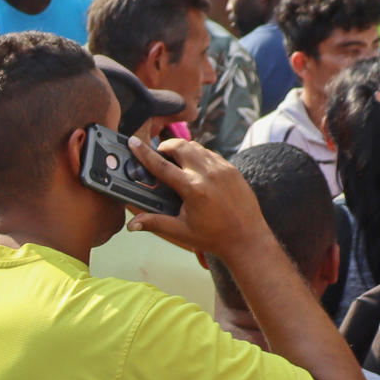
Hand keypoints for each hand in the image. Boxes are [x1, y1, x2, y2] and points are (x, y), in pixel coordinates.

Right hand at [121, 135, 269, 256]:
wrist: (247, 238)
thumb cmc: (213, 237)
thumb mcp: (181, 231)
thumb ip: (155, 223)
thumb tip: (132, 225)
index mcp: (193, 189)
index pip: (162, 165)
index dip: (144, 153)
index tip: (133, 141)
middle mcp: (208, 174)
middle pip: (180, 146)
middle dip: (166, 146)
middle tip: (159, 155)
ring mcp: (222, 169)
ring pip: (196, 147)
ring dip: (183, 149)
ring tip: (175, 160)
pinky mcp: (232, 169)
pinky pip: (211, 153)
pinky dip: (199, 154)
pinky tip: (194, 166)